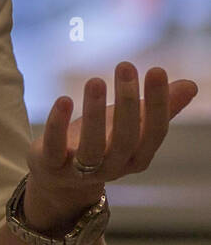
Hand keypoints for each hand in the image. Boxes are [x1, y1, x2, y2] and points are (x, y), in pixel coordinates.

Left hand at [24, 63, 198, 231]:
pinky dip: (58, 125)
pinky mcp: (52, 166)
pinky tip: (64, 100)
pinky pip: (55, 148)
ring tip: (96, 81)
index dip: (157, 103)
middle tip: (125, 66)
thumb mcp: (132, 124)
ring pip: (91, 148)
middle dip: (127, 102)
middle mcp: (113, 167)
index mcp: (138, 156)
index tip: (157, 70)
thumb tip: (192, 85)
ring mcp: (81, 171)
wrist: (61, 178)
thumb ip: (160, 108)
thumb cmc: (103, 142)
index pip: (154, 132)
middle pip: (125, 139)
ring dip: (94, 114)